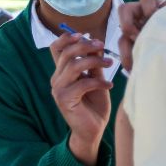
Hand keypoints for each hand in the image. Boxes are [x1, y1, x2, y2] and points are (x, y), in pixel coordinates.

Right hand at [49, 32, 113, 165]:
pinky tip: (109, 85)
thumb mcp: (96, 79)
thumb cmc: (94, 105)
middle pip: (67, 53)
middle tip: (102, 47)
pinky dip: (98, 82)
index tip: (83, 35)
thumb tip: (96, 45)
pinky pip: (82, 84)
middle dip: (86, 46)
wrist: (93, 130)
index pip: (55, 48)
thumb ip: (93, 64)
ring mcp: (58, 89)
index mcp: (62, 72)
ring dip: (95, 62)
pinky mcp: (64, 100)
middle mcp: (56, 79)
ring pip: (74, 66)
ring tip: (110, 64)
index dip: (66, 38)